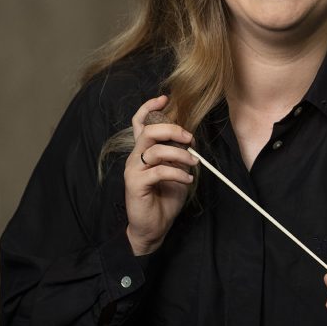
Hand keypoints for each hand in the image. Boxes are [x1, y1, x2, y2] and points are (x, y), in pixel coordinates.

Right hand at [124, 95, 197, 255]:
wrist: (154, 227)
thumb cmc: (165, 198)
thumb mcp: (176, 171)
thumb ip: (179, 155)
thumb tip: (190, 141)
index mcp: (144, 151)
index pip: (139, 123)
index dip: (149, 108)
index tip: (165, 99)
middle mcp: (135, 157)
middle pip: (148, 132)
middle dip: (172, 130)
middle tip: (189, 139)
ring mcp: (133, 170)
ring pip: (155, 150)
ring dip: (179, 155)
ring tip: (193, 165)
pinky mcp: (135, 184)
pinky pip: (159, 171)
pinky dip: (177, 173)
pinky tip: (187, 180)